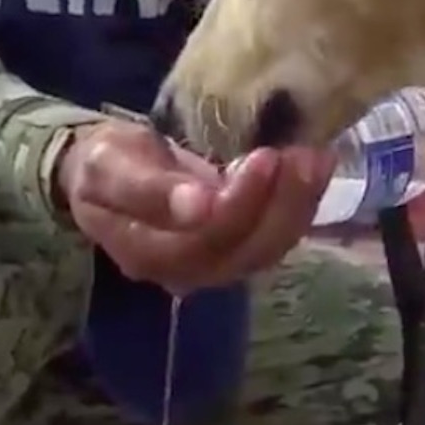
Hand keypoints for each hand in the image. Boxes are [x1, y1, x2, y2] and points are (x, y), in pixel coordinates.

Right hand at [54, 120, 336, 292]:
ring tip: (315, 157)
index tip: (264, 156)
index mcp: (147, 253)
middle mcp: (186, 271)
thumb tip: (199, 207)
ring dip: (299, 205)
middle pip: (245, 251)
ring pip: (268, 248)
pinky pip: (277, 236)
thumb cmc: (107, 162)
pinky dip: (303, 204)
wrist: (111, 170)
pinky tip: (318, 166)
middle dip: (282, 204)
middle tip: (301, 154)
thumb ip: (148, 189)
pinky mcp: (240, 248)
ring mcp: (216, 264)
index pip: (204, 241)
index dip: (241, 204)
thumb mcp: (109, 165)